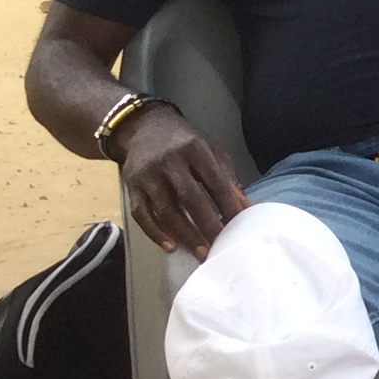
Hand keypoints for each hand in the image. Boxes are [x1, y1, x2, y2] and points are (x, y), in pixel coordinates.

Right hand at [118, 108, 249, 259]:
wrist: (143, 126)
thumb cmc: (184, 141)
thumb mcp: (210, 151)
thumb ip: (228, 178)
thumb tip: (246, 208)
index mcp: (195, 149)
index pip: (215, 181)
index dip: (228, 205)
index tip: (239, 226)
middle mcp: (170, 161)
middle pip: (190, 198)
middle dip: (207, 224)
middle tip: (220, 245)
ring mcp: (148, 174)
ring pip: (166, 210)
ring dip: (185, 234)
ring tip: (200, 252)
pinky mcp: (131, 186)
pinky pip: (141, 214)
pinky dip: (154, 233)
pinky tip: (170, 246)